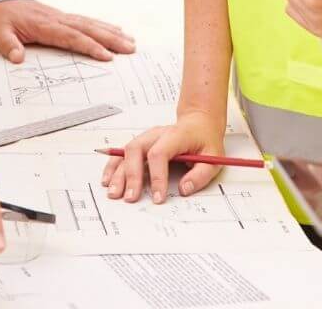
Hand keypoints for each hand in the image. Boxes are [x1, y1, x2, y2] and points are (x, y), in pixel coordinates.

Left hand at [0, 0, 134, 62]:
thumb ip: (8, 45)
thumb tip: (17, 58)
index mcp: (44, 25)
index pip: (72, 37)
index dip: (91, 47)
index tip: (107, 56)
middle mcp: (58, 19)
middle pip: (89, 29)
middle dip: (111, 39)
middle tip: (131, 49)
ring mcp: (62, 17)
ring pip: (92, 24)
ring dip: (112, 32)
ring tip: (131, 41)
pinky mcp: (63, 17)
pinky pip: (87, 21)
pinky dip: (103, 25)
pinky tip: (116, 29)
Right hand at [101, 110, 226, 204]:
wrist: (199, 122)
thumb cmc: (204, 140)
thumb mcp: (213, 157)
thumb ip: (201, 175)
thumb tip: (184, 189)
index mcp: (176, 135)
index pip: (160, 153)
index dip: (156, 176)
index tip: (158, 197)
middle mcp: (158, 134)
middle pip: (137, 149)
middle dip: (132, 175)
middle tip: (131, 198)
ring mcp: (147, 137)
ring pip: (127, 151)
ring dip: (118, 172)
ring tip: (114, 193)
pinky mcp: (141, 143)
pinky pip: (123, 153)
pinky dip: (113, 166)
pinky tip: (107, 179)